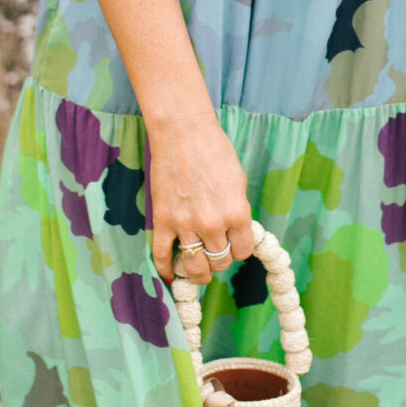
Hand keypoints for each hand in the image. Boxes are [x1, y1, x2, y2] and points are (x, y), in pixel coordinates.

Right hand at [147, 112, 255, 283]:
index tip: (234, 245)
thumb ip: (237, 211)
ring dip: (199, 272)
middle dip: (220, 259)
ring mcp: (186, 224)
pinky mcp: (163, 221)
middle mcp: (213, 224)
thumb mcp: (238, 182)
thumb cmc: (215, 151)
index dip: (239, 249)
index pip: (242, 251)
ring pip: (196, 266)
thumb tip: (234, 232)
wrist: (183, 133)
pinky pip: (163, 256)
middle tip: (216, 250)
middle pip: (220, 261)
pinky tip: (172, 273)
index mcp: (237, 213)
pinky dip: (167, 269)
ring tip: (199, 270)